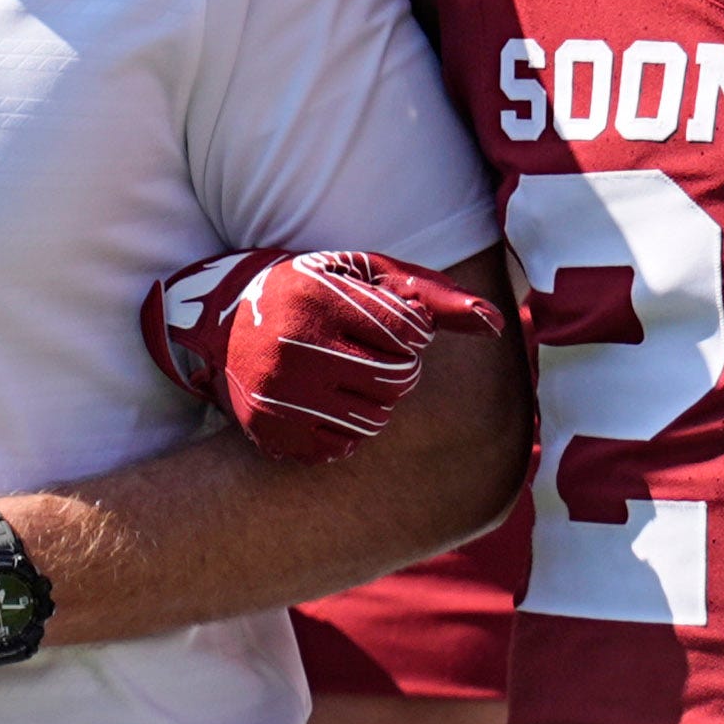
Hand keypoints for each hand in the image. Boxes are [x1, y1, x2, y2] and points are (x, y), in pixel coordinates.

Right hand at [142, 248, 503, 465]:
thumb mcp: (368, 276)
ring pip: (372, 419)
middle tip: (373, 355)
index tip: (389, 325)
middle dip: (398, 370)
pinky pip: (340, 447)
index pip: (409, 334)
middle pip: (395, 382)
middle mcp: (293, 347)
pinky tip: (327, 403)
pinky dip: (345, 430)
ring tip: (351, 378)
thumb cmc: (317, 292)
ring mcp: (277, 393)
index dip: (410, 333)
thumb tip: (496, 323)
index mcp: (319, 298)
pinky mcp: (268, 430)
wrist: (228, 323)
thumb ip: (433, 296)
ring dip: (376, 402)